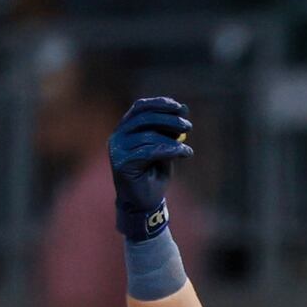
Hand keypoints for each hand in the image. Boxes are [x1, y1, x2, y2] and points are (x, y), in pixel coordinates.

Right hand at [109, 96, 192, 240]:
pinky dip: (169, 151)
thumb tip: (184, 108)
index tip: (180, 107)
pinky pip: (148, 151)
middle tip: (188, 126)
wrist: (145, 202)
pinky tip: (184, 154)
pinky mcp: (121, 163)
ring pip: (147, 135)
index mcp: (126, 128)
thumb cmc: (154, 174)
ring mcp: (117, 149)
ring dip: (172, 139)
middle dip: (169, 119)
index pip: (140, 107)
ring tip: (187, 147)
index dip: (160, 104)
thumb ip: (171, 131)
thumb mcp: (166, 149)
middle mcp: (118, 136)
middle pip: (144, 118)